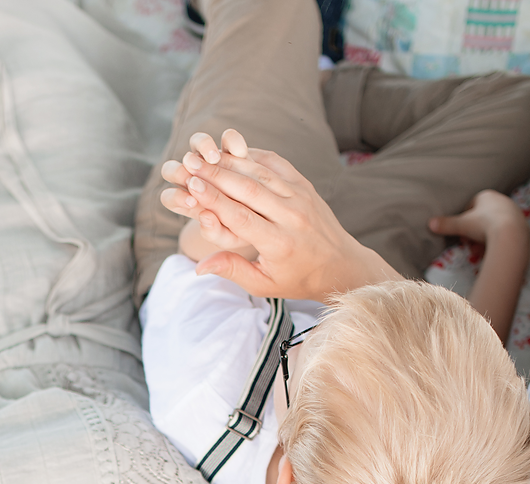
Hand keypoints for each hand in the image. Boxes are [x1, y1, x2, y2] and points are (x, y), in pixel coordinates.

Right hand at [158, 128, 399, 299]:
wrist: (340, 264)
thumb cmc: (297, 278)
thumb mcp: (264, 285)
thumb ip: (232, 271)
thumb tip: (199, 267)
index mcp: (279, 244)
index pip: (240, 217)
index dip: (213, 200)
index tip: (191, 186)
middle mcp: (292, 218)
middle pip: (248, 190)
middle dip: (216, 175)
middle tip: (190, 164)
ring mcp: (301, 197)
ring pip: (261, 173)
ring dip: (231, 162)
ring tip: (205, 156)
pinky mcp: (305, 185)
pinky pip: (277, 165)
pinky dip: (254, 156)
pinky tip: (233, 151)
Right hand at [429, 189, 525, 247]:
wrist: (511, 236)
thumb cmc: (485, 226)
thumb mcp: (462, 225)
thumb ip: (446, 224)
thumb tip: (430, 224)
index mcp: (487, 195)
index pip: (471, 206)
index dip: (464, 221)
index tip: (462, 233)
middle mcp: (502, 200)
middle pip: (483, 218)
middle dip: (474, 233)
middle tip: (470, 245)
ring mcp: (514, 212)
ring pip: (494, 226)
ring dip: (485, 239)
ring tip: (480, 251)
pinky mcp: (523, 224)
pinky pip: (505, 234)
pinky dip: (497, 242)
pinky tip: (493, 251)